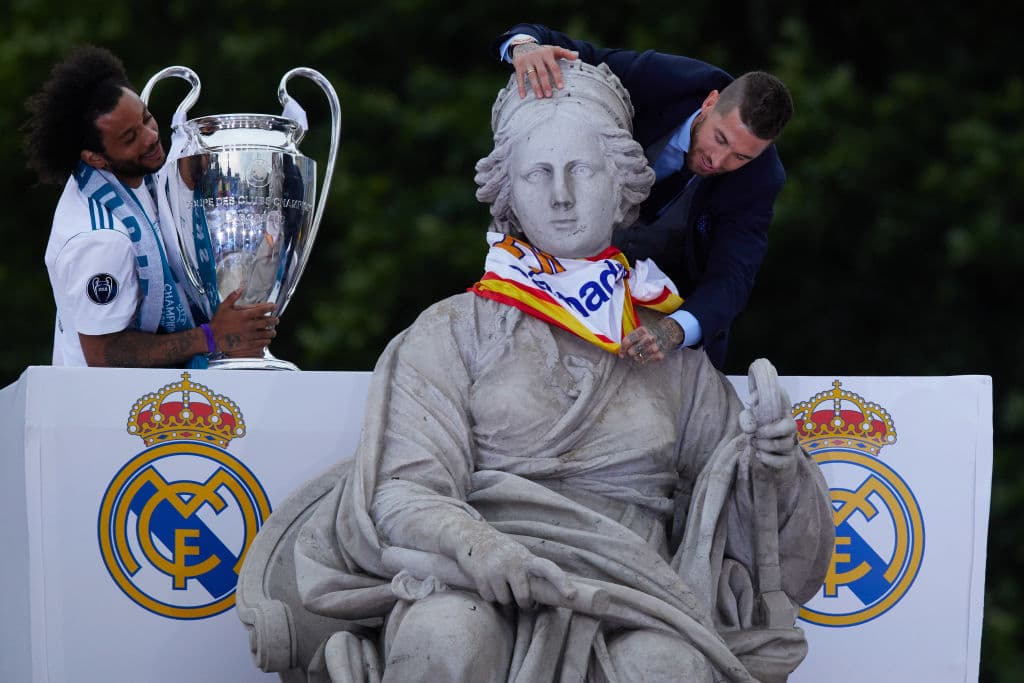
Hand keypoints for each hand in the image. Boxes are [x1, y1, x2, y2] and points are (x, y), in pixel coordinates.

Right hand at [209, 288, 278, 356]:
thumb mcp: (224, 306)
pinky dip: (266, 341)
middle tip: (276, 320)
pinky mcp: (248, 344)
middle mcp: (249, 325)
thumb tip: (241, 287)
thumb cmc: (218, 321)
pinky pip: (261, 343)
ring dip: (272, 332)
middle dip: (274, 320)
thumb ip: (233, 297)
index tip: (275, 306)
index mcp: (244, 315)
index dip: (271, 307)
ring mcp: (249, 335)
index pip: (262, 310)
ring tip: (273, 331)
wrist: (212, 337)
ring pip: (266, 334)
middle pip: (267, 322)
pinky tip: (267, 340)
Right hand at [454, 525, 574, 607]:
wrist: (473, 536)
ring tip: (500, 583)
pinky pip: (490, 598)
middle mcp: (513, 563)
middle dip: (523, 603)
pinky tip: (488, 582)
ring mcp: (497, 569)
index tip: (571, 595)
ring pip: (505, 600)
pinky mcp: (481, 576)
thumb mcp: (520, 556)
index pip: (549, 569)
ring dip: (503, 598)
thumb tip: (545, 598)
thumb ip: (530, 573)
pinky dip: (490, 595)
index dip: (561, 582)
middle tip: (521, 600)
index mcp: (528, 559)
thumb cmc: (503, 552)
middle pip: (523, 598)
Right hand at [512, 43, 578, 98]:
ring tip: (540, 97)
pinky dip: (521, 87)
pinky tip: (523, 96)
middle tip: (549, 95)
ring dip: (536, 86)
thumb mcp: (554, 50)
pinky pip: (519, 77)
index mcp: (547, 54)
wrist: (523, 44)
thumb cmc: (542, 51)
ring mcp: (527, 61)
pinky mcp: (518, 65)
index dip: (557, 77)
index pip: (554, 67)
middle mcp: (537, 57)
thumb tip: (576, 56)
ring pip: (532, 75)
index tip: (561, 88)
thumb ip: (565, 53)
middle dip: (546, 84)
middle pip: (542, 72)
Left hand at [619, 317, 683, 364]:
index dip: (622, 349)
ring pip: (640, 357)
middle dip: (630, 353)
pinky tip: (645, 356)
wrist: (668, 333)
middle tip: (631, 353)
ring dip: (636, 357)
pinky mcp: (661, 354)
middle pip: (633, 350)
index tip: (621, 354)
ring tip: (638, 355)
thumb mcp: (639, 332)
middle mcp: (650, 338)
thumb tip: (621, 354)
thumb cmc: (649, 334)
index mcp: (642, 330)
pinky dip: (644, 360)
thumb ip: (629, 340)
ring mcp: (656, 346)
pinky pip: (647, 361)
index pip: (628, 341)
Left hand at [739, 389, 799, 477]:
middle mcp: (790, 428)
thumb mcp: (749, 420)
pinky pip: (783, 461)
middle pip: (791, 426)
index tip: (761, 409)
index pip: (787, 405)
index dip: (779, 402)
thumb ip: (747, 418)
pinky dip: (768, 459)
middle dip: (771, 431)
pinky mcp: (789, 460)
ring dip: (765, 445)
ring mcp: (792, 444)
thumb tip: (751, 428)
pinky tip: (759, 454)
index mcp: (782, 414)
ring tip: (754, 443)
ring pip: (785, 444)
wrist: (761, 454)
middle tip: (755, 434)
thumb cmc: (756, 431)